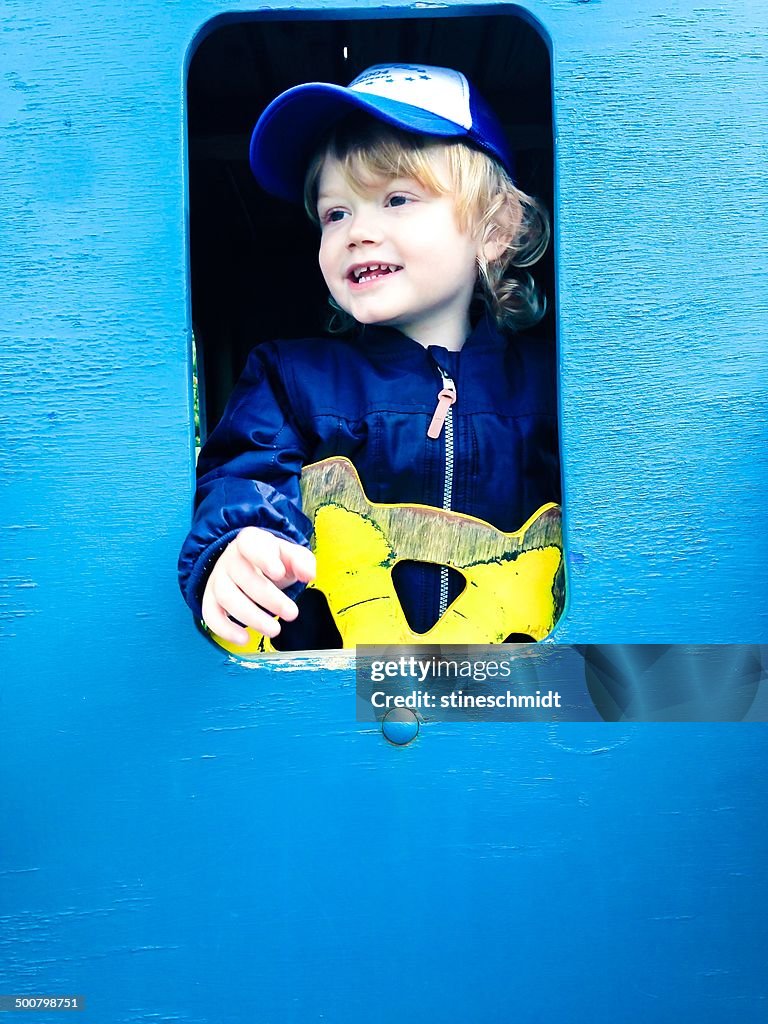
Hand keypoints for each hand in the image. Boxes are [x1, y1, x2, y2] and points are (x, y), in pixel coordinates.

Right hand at [201, 527, 315, 645]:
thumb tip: (307, 574)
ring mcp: (217, 578)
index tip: (279, 573)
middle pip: (243, 576)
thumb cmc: (274, 560)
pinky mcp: (211, 599)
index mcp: (250, 541)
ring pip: (226, 596)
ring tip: (274, 630)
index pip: (251, 544)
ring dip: (251, 617)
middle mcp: (230, 558)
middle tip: (292, 613)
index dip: (263, 558)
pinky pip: (210, 614)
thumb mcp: (292, 555)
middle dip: (269, 598)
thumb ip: (302, 561)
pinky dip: (225, 629)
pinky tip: (244, 639)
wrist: (250, 565)